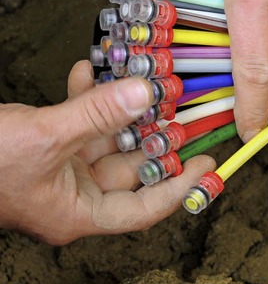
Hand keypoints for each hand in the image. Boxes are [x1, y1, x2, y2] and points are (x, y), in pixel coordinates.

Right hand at [0, 61, 214, 244]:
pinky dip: (85, 97)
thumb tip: (146, 92)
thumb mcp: (44, 137)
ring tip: (143, 81)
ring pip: (105, 139)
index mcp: (76, 213)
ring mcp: (58, 169)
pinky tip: (89, 70)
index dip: (180, 186)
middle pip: (129, 168)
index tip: (207, 162)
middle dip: (154, 136)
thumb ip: (98, 115)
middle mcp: (72, 194)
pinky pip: (76, 122)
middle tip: (181, 109)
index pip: (143, 209)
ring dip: (121, 109)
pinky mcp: (44, 145)